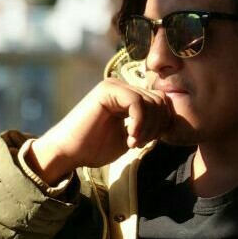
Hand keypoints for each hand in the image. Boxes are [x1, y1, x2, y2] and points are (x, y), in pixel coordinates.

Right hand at [28, 78, 173, 183]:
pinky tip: (130, 137)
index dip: (161, 123)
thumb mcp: (130, 137)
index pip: (160, 101)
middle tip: (139, 143)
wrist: (68, 153)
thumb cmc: (94, 148)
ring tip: (133, 142)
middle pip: (159, 100)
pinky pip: (137, 102)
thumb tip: (169, 120)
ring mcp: (114, 86)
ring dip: (147, 127)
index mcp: (127, 96)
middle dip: (156, 126)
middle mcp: (121, 86)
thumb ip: (148, 126)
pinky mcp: (107, 90)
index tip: (148, 142)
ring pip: (150, 101)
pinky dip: (139, 122)